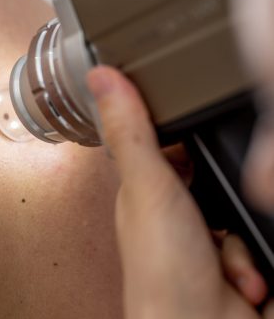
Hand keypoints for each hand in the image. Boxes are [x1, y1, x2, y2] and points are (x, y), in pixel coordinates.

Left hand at [87, 66, 273, 318]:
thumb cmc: (161, 273)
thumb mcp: (149, 186)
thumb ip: (132, 131)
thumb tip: (101, 77)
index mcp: (147, 188)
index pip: (170, 146)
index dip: (188, 139)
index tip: (201, 134)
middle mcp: (175, 210)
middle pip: (213, 176)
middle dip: (225, 196)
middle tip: (215, 215)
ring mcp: (206, 237)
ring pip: (240, 206)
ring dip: (239, 237)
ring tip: (223, 259)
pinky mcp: (233, 259)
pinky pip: (253, 237)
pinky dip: (251, 260)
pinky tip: (240, 278)